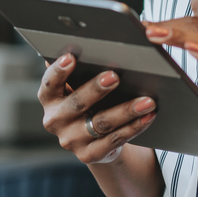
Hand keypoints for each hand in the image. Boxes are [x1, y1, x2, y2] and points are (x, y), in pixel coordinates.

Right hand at [38, 54, 156, 164]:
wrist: (93, 137)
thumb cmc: (89, 98)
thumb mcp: (80, 84)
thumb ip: (82, 66)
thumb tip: (92, 42)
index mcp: (49, 97)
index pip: (50, 83)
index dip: (59, 71)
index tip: (71, 57)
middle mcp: (55, 120)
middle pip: (77, 103)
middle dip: (96, 89)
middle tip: (115, 76)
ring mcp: (71, 140)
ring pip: (101, 122)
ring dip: (126, 110)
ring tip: (147, 100)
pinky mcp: (89, 155)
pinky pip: (115, 139)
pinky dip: (134, 127)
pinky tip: (148, 116)